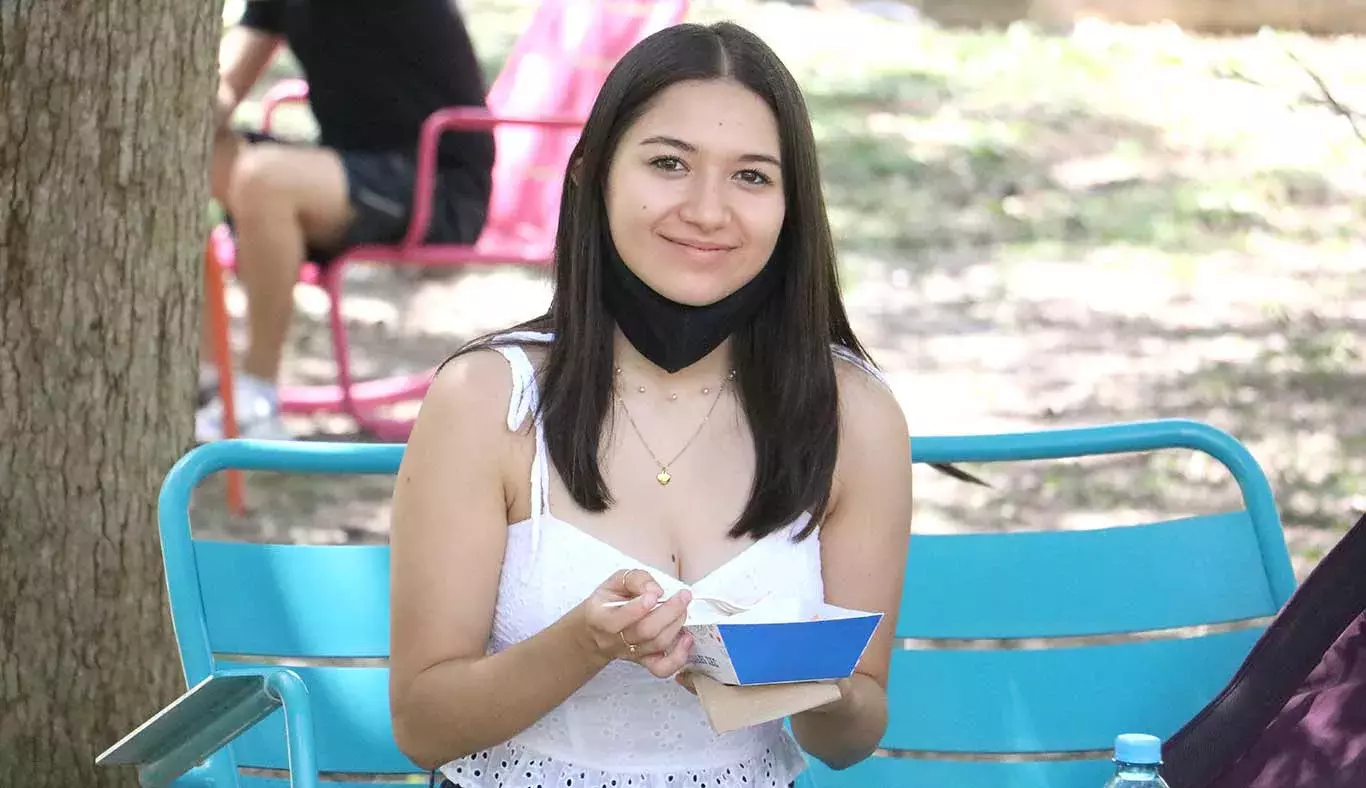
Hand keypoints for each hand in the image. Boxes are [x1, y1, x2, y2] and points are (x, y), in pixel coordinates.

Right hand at [576, 568, 693, 677]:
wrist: (596, 633)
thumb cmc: (606, 603)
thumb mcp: (614, 582)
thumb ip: (635, 579)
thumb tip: (656, 590)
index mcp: (600, 617)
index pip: (619, 618)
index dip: (639, 607)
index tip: (655, 594)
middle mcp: (614, 640)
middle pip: (645, 631)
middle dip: (669, 612)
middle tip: (683, 596)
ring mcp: (630, 653)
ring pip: (657, 644)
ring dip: (676, 625)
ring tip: (684, 609)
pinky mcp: (643, 661)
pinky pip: (662, 668)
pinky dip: (679, 657)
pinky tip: (686, 639)